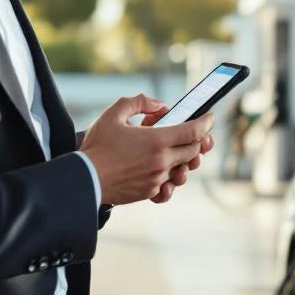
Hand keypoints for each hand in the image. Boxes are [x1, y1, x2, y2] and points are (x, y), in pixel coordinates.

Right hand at [80, 94, 213, 205]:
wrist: (85, 178)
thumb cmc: (98, 146)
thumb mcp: (115, 113)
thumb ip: (139, 102)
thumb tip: (159, 107)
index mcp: (157, 140)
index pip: (194, 131)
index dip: (206, 123)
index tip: (209, 118)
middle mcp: (162, 161)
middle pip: (193, 151)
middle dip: (198, 141)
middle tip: (196, 133)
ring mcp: (157, 179)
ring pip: (184, 170)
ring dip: (186, 160)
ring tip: (179, 152)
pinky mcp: (149, 192)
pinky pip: (169, 187)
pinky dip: (171, 178)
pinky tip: (166, 173)